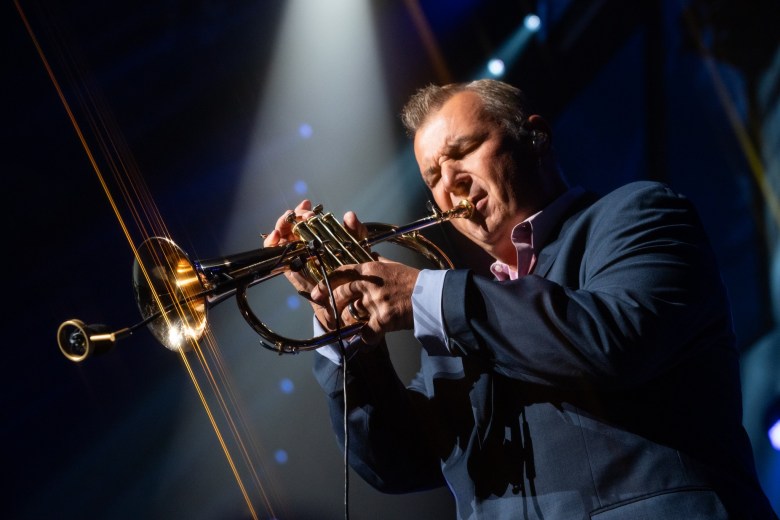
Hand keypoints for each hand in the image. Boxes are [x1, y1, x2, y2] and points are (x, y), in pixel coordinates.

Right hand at [263, 200, 369, 327]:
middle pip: (292, 223)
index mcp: (318, 235)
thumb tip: (349, 215)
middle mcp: (304, 243)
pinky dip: (270, 241)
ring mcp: (294, 253)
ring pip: (281, 233)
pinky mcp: (287, 265)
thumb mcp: (357, 246)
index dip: (304, 210)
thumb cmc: (350, 270)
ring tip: (289, 219)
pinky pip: (273, 251)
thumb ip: (356, 230)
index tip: (308, 205)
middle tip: (306, 216)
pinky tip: (276, 235)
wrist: (342, 295)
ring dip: (283, 223)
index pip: (306, 219)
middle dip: (297, 215)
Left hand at [310, 259, 419, 344]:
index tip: (316, 293)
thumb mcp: (393, 266)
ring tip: (352, 326)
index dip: (326, 283)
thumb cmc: (414, 281)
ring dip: (352, 321)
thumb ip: (378, 262)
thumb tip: (370, 256)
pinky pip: (366, 333)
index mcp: (370, 270)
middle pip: (341, 293)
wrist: (432, 296)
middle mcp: (369, 284)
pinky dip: (365, 340)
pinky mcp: (382, 319)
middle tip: (329, 312)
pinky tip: (366, 343)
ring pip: (353, 313)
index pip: (341, 273)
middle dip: (332, 303)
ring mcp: (375, 302)